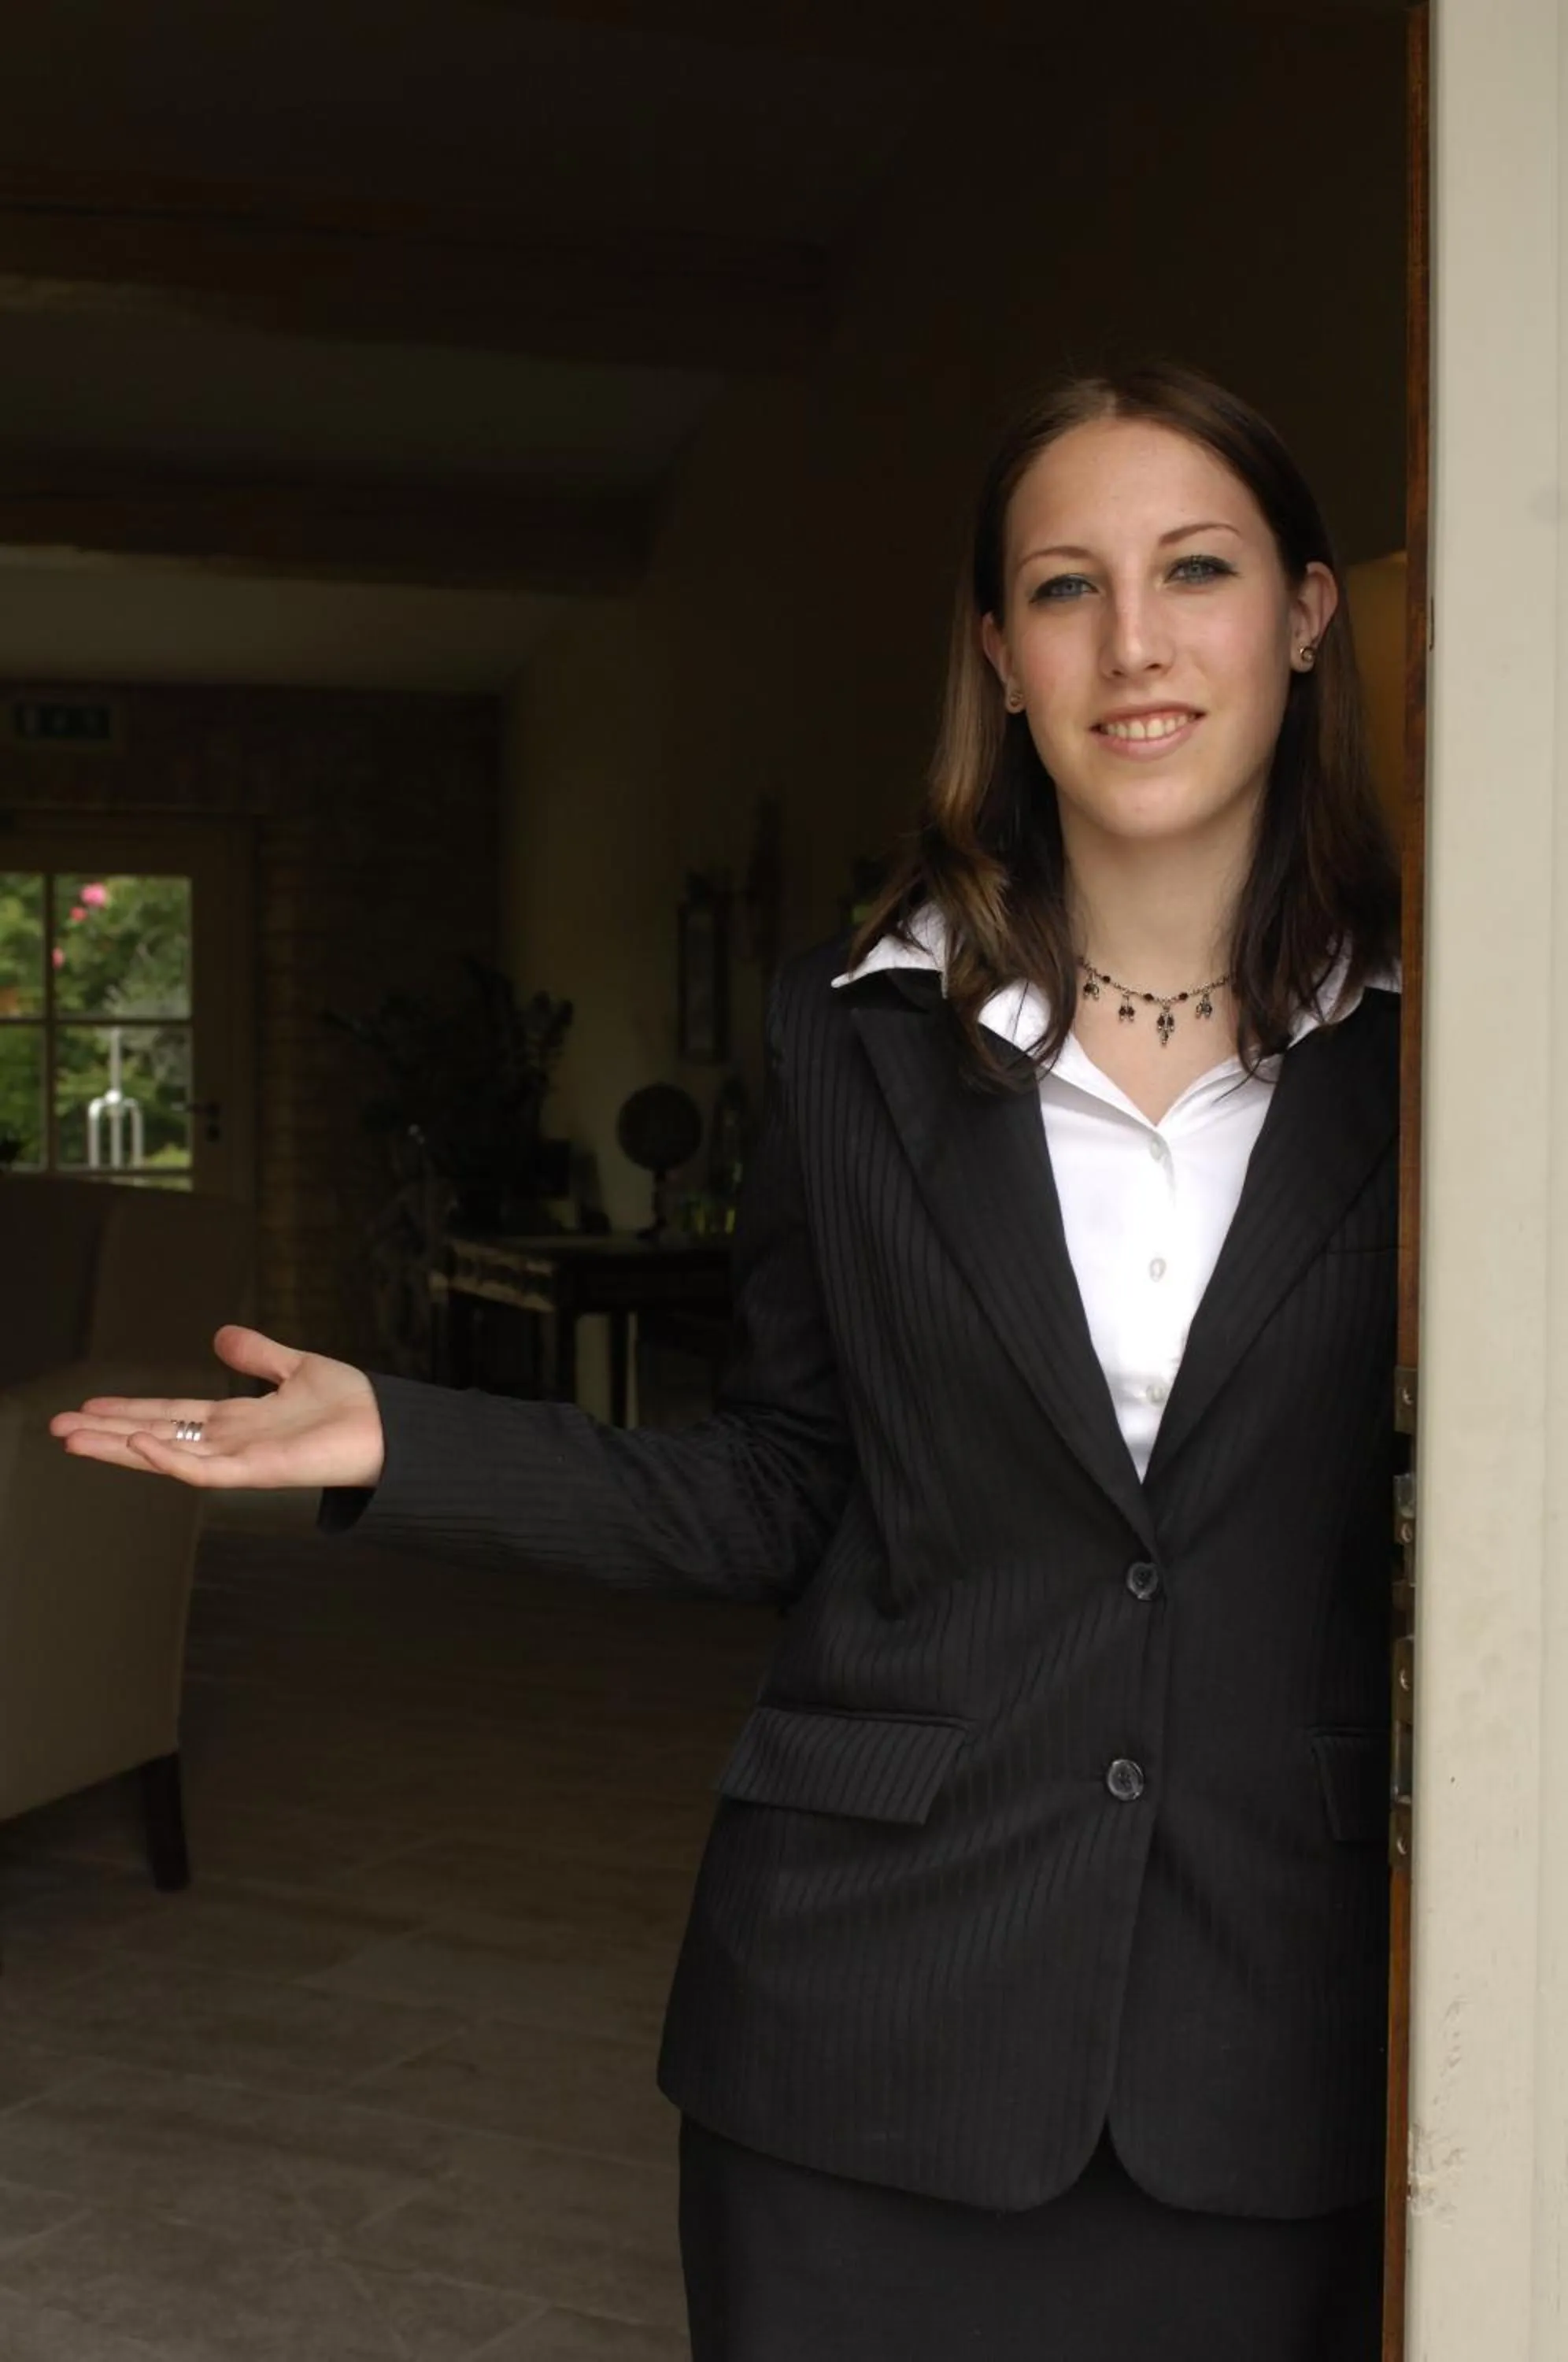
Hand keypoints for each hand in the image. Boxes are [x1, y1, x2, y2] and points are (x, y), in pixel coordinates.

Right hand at [49, 1325, 385, 1491]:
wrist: (391, 1428)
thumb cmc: (351, 1406)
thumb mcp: (295, 1367)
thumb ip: (257, 1354)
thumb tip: (221, 1335)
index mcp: (237, 1420)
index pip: (170, 1413)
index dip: (130, 1408)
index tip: (89, 1405)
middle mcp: (231, 1442)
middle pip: (156, 1434)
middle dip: (108, 1432)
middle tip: (59, 1427)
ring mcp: (241, 1460)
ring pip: (167, 1454)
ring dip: (121, 1446)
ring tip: (75, 1438)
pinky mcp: (259, 1472)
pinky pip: (205, 1470)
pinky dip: (172, 1459)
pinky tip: (141, 1444)